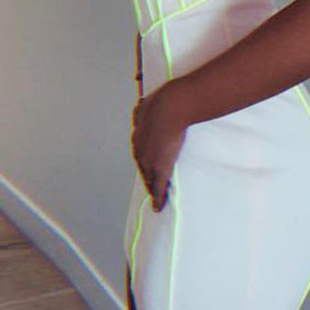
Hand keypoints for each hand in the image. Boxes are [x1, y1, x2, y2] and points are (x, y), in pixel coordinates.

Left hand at [131, 84, 186, 212]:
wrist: (171, 108)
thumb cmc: (164, 102)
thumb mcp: (150, 102)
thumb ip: (146, 106)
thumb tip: (143, 103)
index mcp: (138, 134)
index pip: (139, 151)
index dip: (143, 159)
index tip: (145, 164)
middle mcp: (140, 150)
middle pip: (142, 167)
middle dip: (146, 175)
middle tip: (149, 184)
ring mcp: (150, 161)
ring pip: (149, 178)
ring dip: (151, 187)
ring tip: (155, 196)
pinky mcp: (161, 169)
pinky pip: (159, 188)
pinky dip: (158, 198)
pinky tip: (158, 207)